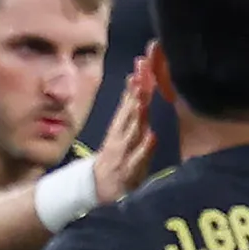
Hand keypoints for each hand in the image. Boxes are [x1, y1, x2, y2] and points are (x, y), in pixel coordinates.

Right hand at [92, 53, 158, 203]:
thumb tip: (134, 79)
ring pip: (132, 130)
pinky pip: (138, 159)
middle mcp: (121, 136)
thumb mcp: (120, 130)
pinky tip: (152, 136)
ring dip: (137, 114)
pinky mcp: (128, 171)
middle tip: (143, 71)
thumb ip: (128, 106)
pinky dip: (145, 148)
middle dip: (137, 90)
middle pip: (131, 110)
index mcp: (121, 125)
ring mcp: (124, 153)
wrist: (96, 189)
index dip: (137, 80)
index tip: (143, 61)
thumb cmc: (114, 157)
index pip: (130, 98)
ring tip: (143, 98)